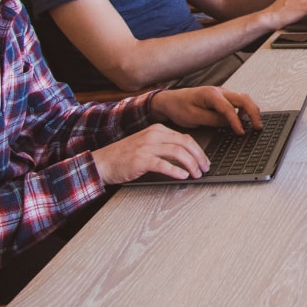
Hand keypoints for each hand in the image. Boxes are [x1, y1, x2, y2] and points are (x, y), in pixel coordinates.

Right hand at [92, 125, 211, 183]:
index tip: (204, 160)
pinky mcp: (141, 160)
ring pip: (178, 152)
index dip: (198, 150)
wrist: (101, 162)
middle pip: (186, 143)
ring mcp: (147, 146)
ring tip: (197, 174)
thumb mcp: (146, 144)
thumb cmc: (124, 156)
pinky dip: (176, 170)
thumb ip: (164, 146)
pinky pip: (163, 164)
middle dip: (199, 157)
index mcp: (157, 130)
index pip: (185, 137)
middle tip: (205, 168)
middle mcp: (154, 135)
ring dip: (191, 164)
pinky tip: (183, 176)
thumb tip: (186, 157)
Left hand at [150, 85, 261, 133]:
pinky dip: (245, 109)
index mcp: (211, 94)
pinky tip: (244, 118)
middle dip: (253, 112)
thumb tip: (229, 123)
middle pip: (243, 98)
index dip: (237, 121)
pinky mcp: (221, 97)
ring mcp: (222, 92)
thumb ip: (213, 120)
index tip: (242, 132)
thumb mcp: (193, 117)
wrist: (169, 100)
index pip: (229, 108)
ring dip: (251, 110)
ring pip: (243, 98)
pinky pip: (238, 101)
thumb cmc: (179, 107)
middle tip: (258, 126)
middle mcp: (219, 91)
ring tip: (255, 123)